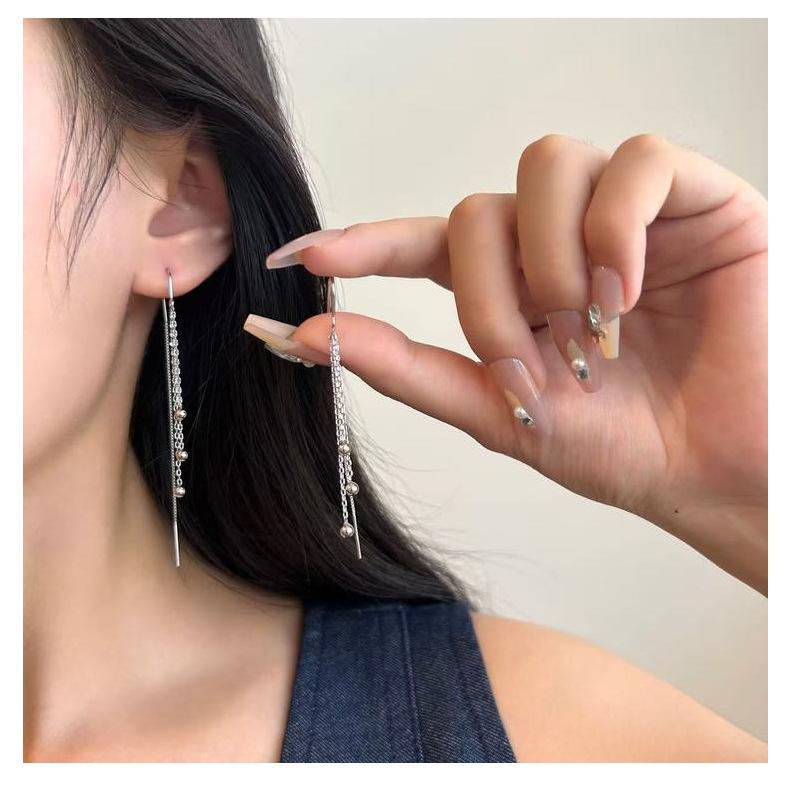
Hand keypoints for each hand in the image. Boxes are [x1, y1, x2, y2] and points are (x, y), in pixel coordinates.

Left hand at [245, 134, 767, 592]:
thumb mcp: (497, 415)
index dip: (365, 243)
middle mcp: (555, 243)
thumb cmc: (617, 444)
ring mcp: (620, 216)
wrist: (716, 468)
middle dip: (488, 296)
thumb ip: (408, 369)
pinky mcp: (692, 199)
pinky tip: (625, 291)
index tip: (301, 256)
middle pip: (478, 212)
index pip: (425, 245)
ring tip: (588, 327)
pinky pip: (636, 164)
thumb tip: (311, 336)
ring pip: (547, 168)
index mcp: (510, 289)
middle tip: (529, 367)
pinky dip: (617, 228)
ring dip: (550, 258)